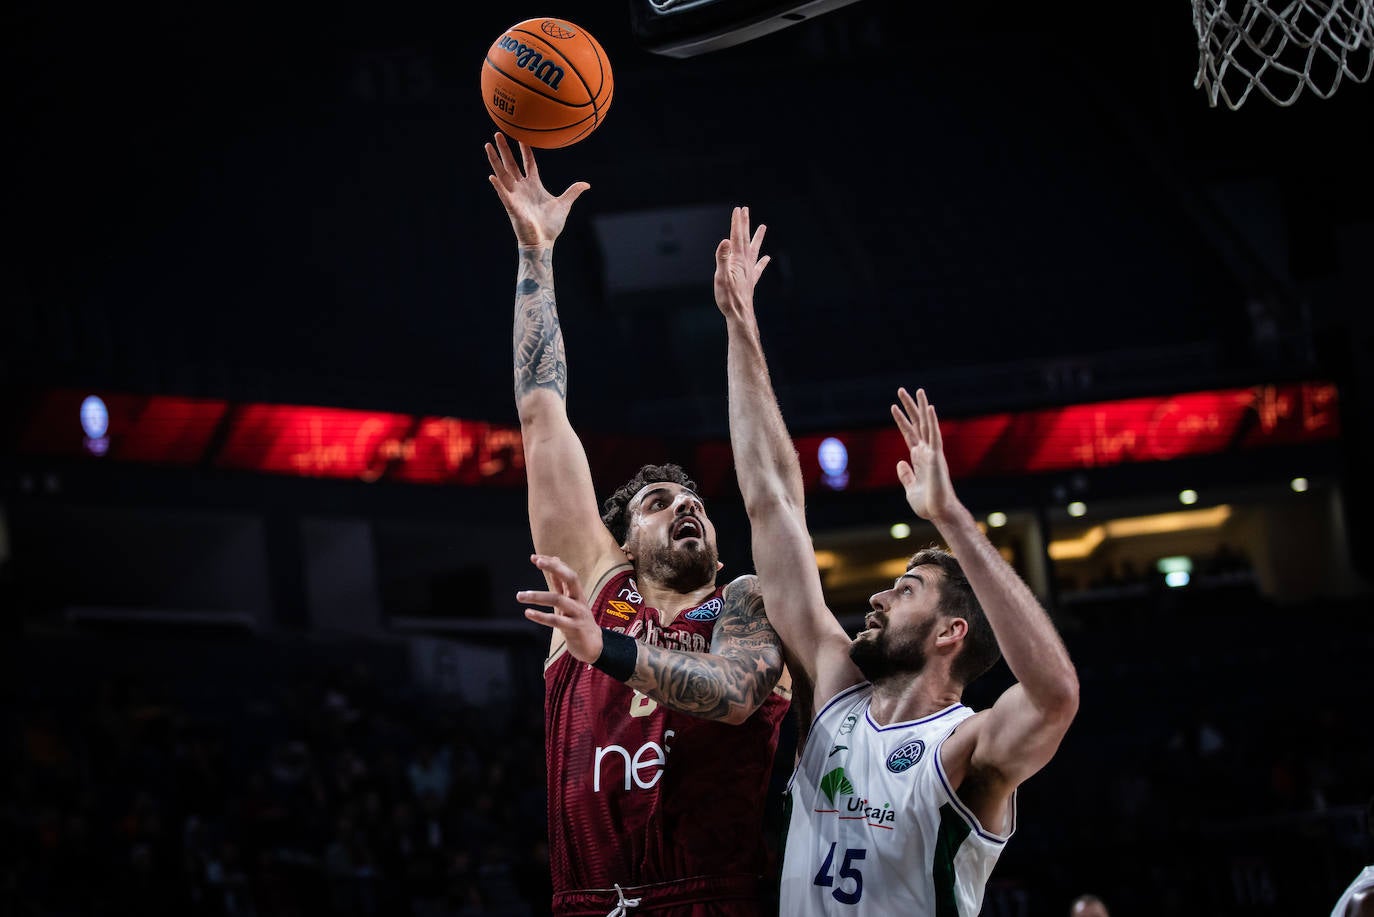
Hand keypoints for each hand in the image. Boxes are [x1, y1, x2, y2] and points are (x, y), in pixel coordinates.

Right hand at [485, 132, 589, 247]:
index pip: (528, 162)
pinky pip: (504, 194)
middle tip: (498, 133)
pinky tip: (492, 176)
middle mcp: (522, 188)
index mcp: (534, 185)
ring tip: (488, 145)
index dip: (525, 149)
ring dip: (495, 160)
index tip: (521, 136)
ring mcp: (515, 196)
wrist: (543, 242)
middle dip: (504, 149)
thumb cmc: (551, 225)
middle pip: (511, 164)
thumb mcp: (564, 204)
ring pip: (503, 174)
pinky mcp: (512, 207)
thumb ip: (573, 192)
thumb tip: (586, 184)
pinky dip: (498, 186)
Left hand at [517, 554, 604, 663]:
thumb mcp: (569, 601)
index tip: (535, 557)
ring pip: (558, 600)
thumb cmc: (578, 621)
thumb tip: (554, 561)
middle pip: (571, 578)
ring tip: (520, 596)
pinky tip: (528, 613)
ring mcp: (577, 614)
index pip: (566, 572)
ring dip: (538, 596)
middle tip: (537, 561)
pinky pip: (556, 621)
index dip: (552, 563)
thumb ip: (561, 583)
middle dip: (555, 568)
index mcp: (577, 592)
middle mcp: (579, 600)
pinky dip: (541, 617)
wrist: (593, 646)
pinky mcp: (574, 629)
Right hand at [713, 205, 769, 323]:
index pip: (736, 237)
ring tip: (763, 227)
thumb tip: (725, 240)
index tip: (737, 209)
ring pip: (754, 250)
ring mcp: (750, 271)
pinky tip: (767, 258)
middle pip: (745, 239)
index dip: (736, 223)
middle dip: (744, 224)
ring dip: (757, 238)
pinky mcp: (751, 280)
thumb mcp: (721, 276)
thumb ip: (722, 258)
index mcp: (737, 260)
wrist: (740, 314)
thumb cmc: (728, 298)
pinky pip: (758, 268)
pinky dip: (763, 261)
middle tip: (745, 210)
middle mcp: (745, 263)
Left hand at [891, 387, 959, 524]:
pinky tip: (929, 408)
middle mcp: (927, 451)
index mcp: (919, 457)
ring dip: (922, 407)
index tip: (893, 407)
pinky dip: (932, 421)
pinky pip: (934, 436)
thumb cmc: (927, 504)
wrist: (939, 513)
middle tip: (901, 390)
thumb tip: (900, 462)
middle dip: (909, 407)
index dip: (901, 420)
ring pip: (927, 425)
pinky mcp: (937, 458)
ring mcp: (933, 453)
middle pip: (917, 424)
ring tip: (918, 390)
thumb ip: (905, 474)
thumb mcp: (909, 488)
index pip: (909, 433)